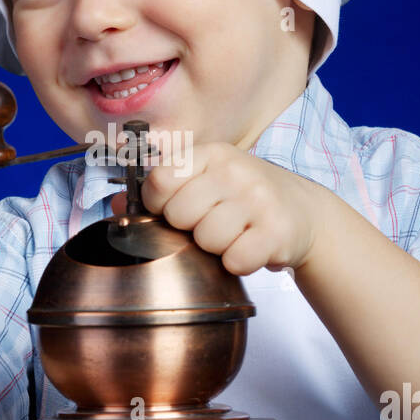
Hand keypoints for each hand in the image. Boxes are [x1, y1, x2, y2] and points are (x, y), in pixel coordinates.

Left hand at [111, 142, 325, 275]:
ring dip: (216, 249)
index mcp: (211, 154)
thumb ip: (162, 192)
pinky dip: (239, 264)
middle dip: (190, 229)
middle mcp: (236, 171)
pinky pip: (236, 260)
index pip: (159, 180)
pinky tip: (249, 249)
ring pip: (207, 240)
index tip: (174, 210)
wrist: (304, 212)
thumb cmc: (245, 198)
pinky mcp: (277, 231)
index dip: (158, 204)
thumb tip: (115, 205)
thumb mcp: (206, 181)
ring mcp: (259, 199)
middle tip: (211, 224)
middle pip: (180, 214)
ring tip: (234, 236)